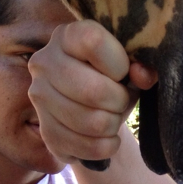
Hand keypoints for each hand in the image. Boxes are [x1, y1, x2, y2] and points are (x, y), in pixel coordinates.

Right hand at [27, 20, 157, 165]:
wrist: (94, 110)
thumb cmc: (114, 79)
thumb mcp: (130, 66)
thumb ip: (142, 65)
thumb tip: (142, 75)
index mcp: (66, 36)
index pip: (93, 42)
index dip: (119, 63)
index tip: (122, 72)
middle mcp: (45, 62)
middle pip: (93, 91)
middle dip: (119, 101)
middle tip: (120, 100)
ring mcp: (40, 98)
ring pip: (93, 123)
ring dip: (114, 125)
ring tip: (112, 116)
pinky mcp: (47, 132)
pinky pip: (89, 148)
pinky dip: (108, 146)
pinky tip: (107, 137)